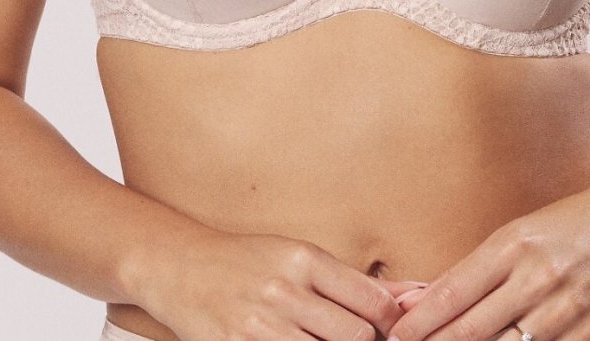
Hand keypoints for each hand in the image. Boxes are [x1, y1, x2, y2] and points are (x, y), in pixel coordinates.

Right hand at [137, 224, 406, 340]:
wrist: (182, 268)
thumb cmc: (248, 262)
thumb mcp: (297, 256)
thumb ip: (346, 282)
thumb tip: (407, 298)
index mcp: (303, 259)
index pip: (371, 302)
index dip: (389, 324)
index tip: (387, 330)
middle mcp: (283, 290)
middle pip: (355, 337)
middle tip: (356, 340)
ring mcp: (259, 326)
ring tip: (323, 340)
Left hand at [384, 190, 589, 340]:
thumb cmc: (563, 225)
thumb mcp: (515, 234)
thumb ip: (473, 271)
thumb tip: (419, 299)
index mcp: (512, 244)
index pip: (454, 291)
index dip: (421, 320)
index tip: (395, 335)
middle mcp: (536, 276)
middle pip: (473, 328)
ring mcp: (564, 308)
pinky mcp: (589, 333)